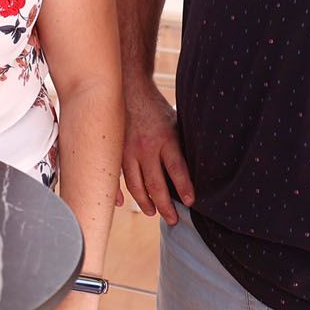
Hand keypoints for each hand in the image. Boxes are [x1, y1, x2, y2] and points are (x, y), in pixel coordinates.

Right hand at [117, 85, 192, 224]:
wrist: (129, 89)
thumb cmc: (156, 108)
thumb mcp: (175, 123)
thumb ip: (180, 145)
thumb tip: (195, 169)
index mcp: (165, 138)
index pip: (177, 169)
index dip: (184, 188)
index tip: (191, 202)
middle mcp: (145, 147)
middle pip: (156, 184)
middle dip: (165, 206)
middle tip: (173, 220)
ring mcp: (127, 150)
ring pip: (135, 185)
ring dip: (145, 202)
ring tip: (152, 212)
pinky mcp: (114, 151)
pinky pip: (114, 177)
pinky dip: (117, 192)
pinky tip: (123, 203)